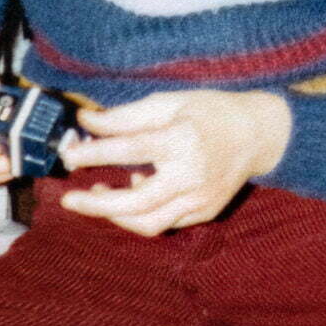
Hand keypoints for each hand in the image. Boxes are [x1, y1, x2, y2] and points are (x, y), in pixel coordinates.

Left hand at [60, 90, 291, 236]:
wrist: (257, 133)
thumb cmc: (210, 111)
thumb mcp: (169, 102)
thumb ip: (125, 116)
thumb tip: (86, 121)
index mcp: (182, 139)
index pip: (129, 149)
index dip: (93, 153)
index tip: (68, 155)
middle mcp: (192, 174)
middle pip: (135, 203)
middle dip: (96, 205)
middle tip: (69, 198)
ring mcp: (201, 198)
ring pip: (149, 223)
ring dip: (116, 215)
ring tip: (99, 195)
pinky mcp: (205, 211)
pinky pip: (166, 222)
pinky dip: (143, 213)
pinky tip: (136, 191)